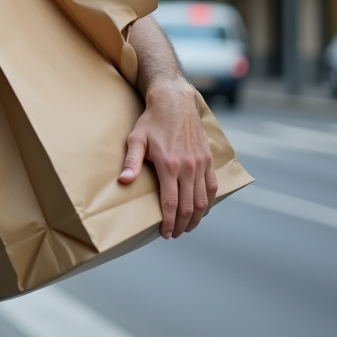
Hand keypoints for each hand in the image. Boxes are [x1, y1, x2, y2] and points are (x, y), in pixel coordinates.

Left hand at [119, 81, 217, 238]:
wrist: (175, 102)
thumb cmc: (152, 121)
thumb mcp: (136, 139)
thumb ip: (131, 162)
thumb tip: (124, 181)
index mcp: (169, 165)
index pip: (172, 203)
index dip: (170, 221)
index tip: (166, 233)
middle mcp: (188, 167)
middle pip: (190, 206)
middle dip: (183, 224)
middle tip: (176, 234)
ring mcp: (201, 164)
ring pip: (204, 199)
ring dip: (198, 217)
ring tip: (189, 227)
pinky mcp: (208, 159)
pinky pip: (212, 186)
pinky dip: (209, 201)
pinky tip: (203, 209)